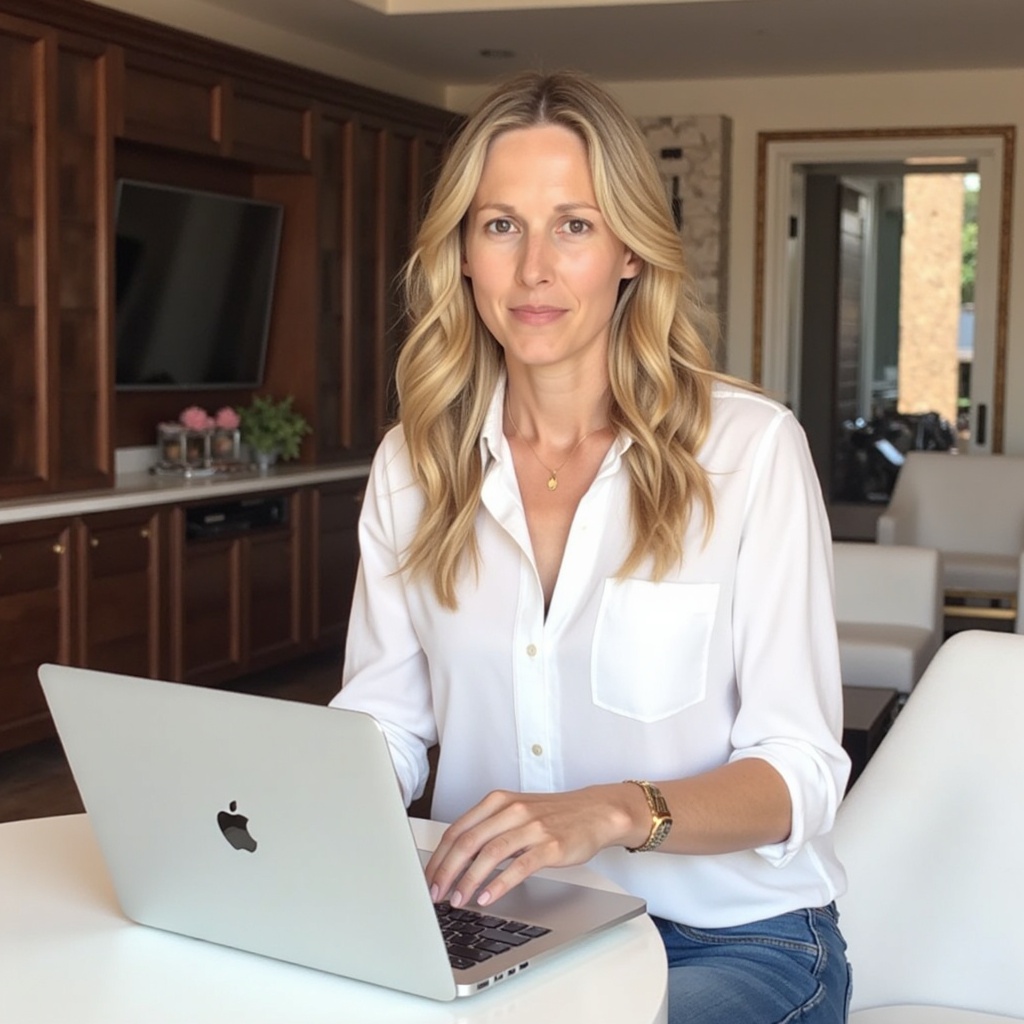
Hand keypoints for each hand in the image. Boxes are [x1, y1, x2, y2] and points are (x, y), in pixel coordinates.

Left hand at [424, 784, 643, 908]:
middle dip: (446, 871)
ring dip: (468, 880)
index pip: (457, 830)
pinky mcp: (550, 845)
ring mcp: (531, 827)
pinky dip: (500, 883)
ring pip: (489, 853)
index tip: (427, 880)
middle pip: (467, 842)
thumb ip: (488, 830)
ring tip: (457, 900)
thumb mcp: (515, 814)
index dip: (438, 858)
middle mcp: (511, 810)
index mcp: (497, 801)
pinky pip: (519, 865)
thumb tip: (455, 862)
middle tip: (434, 895)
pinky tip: (488, 897)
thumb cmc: (552, 816)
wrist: (594, 812)